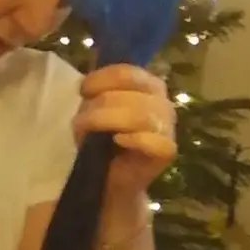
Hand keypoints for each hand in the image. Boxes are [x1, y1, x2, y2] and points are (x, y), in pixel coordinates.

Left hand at [75, 64, 176, 195]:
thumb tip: (89, 74)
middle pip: (131, 94)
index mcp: (148, 85)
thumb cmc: (102, 139)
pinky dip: (134, 139)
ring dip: (106, 121)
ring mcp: (168, 127)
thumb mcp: (94, 109)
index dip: (102, 79)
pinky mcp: (167, 151)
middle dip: (99, 106)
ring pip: (140, 115)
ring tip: (88, 131)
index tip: (82, 90)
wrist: (110, 177)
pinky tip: (118, 141)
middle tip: (81, 120)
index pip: (128, 72)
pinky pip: (155, 141)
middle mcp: (162, 102)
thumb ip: (98, 90)